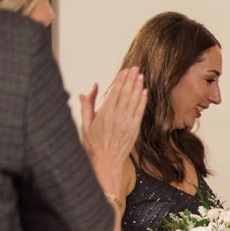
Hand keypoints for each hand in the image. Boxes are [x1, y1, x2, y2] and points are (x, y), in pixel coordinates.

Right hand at [79, 68, 146, 187]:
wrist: (106, 161)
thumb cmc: (93, 144)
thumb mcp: (85, 125)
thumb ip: (87, 106)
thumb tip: (86, 90)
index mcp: (104, 114)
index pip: (114, 93)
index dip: (120, 80)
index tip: (125, 71)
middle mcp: (117, 116)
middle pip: (126, 94)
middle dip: (131, 80)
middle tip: (135, 68)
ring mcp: (127, 122)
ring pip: (134, 101)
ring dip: (138, 87)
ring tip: (141, 76)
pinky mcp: (134, 129)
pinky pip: (139, 112)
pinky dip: (142, 101)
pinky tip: (144, 92)